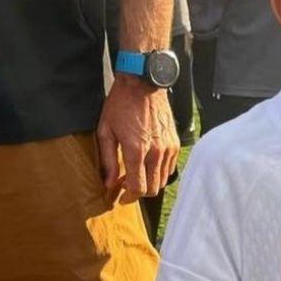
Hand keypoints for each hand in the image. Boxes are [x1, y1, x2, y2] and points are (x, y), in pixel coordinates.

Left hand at [96, 73, 179, 202]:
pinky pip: (170, 165)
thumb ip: (108, 161)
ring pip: (163, 178)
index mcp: (137, 151)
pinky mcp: (175, 141)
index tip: (120, 195)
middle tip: (126, 185)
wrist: (143, 84)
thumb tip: (109, 184)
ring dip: (150, 181)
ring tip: (136, 172)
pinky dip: (160, 170)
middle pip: (153, 188)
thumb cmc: (121, 105)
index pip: (138, 188)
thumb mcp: (105, 132)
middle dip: (139, 192)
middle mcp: (156, 151)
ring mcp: (168, 146)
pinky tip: (148, 162)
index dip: (128, 197)